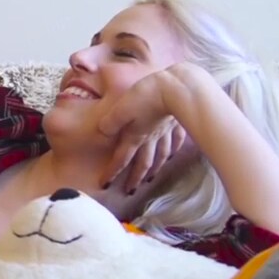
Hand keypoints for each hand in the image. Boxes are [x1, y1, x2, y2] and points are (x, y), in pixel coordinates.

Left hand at [97, 70, 189, 194]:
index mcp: (134, 136)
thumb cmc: (146, 95)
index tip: (105, 185)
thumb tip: (102, 133)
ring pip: (160, 155)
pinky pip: (175, 141)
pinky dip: (173, 150)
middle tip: (130, 191)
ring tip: (150, 179)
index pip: (121, 158)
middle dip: (134, 178)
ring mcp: (165, 132)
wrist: (176, 87)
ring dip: (154, 169)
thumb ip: (110, 122)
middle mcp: (150, 138)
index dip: (112, 172)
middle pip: (142, 163)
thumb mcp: (121, 108)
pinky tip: (173, 155)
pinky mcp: (176, 123)